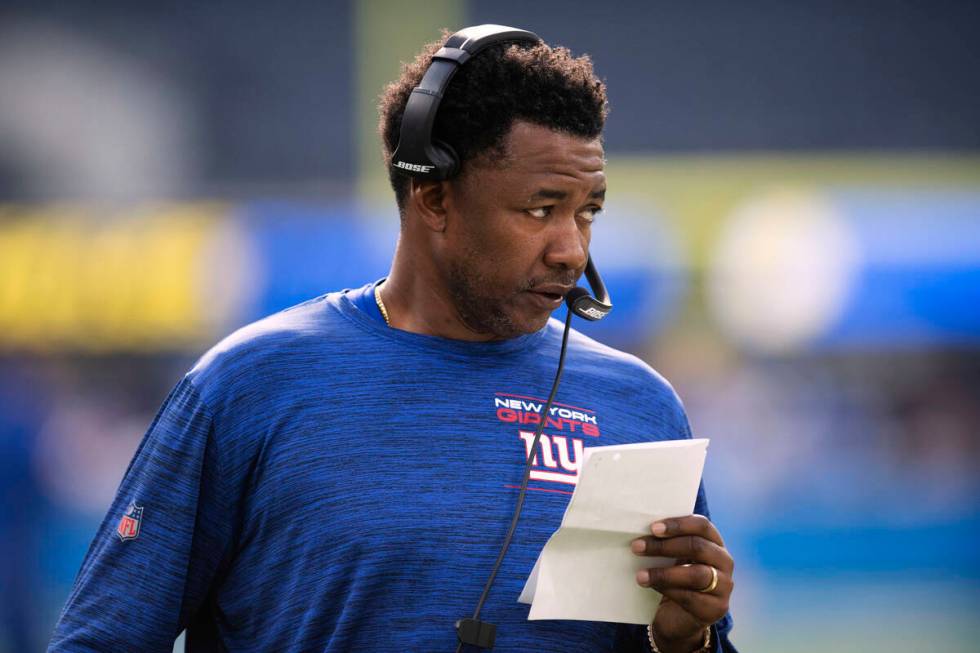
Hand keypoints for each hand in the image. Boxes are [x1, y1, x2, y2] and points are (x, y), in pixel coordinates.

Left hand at [630, 515, 733, 652]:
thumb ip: (665, 543)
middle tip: (637, 547)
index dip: (678, 525)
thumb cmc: (673, 577)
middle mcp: (724, 561)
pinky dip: (668, 590)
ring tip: (640, 575)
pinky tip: (652, 587)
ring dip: (664, 573)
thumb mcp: (672, 557)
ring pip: (697, 574)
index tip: (653, 528)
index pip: (702, 525)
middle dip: (665, 546)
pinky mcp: (716, 608)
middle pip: (698, 547)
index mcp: (714, 542)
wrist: (679, 616)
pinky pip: (691, 597)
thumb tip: (640, 532)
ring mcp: (724, 586)